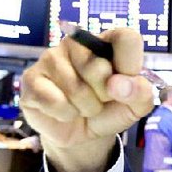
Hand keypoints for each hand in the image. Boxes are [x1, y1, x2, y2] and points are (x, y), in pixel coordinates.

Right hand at [20, 28, 152, 171]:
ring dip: (86, 108)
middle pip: (98, 67)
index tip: (126, 83)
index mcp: (107, 42)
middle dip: (105, 95)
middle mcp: (77, 43)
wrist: (83, 134)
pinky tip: (64, 111)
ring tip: (83, 106)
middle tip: (101, 99)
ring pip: (76, 89)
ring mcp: (51, 57)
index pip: (126, 37)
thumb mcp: (136, 105)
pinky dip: (66, 114)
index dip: (130, 66)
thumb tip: (120, 84)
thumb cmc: (110, 110)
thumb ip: (141, 92)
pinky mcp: (31, 78)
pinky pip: (55, 101)